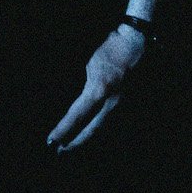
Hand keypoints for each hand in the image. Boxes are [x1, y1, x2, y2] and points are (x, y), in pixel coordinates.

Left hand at [47, 24, 145, 151]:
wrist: (140, 41)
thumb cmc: (112, 47)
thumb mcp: (91, 65)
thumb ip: (86, 88)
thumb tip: (79, 105)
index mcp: (99, 90)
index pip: (77, 116)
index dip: (63, 130)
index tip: (50, 141)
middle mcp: (113, 102)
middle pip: (92, 130)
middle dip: (75, 142)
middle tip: (60, 151)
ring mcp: (126, 104)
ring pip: (104, 129)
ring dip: (88, 139)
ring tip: (74, 145)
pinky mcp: (133, 104)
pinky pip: (114, 122)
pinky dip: (101, 130)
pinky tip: (93, 134)